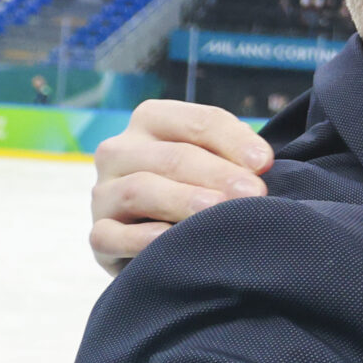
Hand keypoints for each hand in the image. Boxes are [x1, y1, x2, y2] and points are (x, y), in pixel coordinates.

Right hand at [88, 99, 272, 274]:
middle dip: (218, 174)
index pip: (196, 122)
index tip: (265, 163)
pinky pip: (109, 235)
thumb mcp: (217, 163)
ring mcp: (104, 193)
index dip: (233, 140)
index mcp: (152, 121)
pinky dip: (141, 238)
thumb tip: (261, 161)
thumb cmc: (200, 190)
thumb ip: (235, 155)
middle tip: (255, 193)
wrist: (165, 242)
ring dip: (183, 200)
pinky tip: (171, 240)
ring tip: (219, 213)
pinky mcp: (98, 234)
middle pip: (172, 156)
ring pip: (140, 190)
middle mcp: (120, 151)